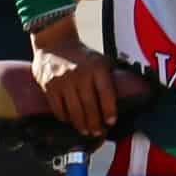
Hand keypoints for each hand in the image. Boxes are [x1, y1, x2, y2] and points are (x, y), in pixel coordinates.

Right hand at [30, 22, 122, 138]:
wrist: (55, 42)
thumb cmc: (82, 55)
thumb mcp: (101, 60)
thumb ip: (109, 77)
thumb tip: (127, 95)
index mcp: (97, 68)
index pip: (106, 94)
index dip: (110, 111)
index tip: (111, 122)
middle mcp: (80, 75)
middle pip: (89, 106)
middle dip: (95, 123)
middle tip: (98, 132)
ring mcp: (63, 81)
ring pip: (73, 110)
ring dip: (81, 124)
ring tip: (86, 131)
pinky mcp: (48, 86)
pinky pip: (58, 108)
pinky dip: (65, 118)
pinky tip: (70, 121)